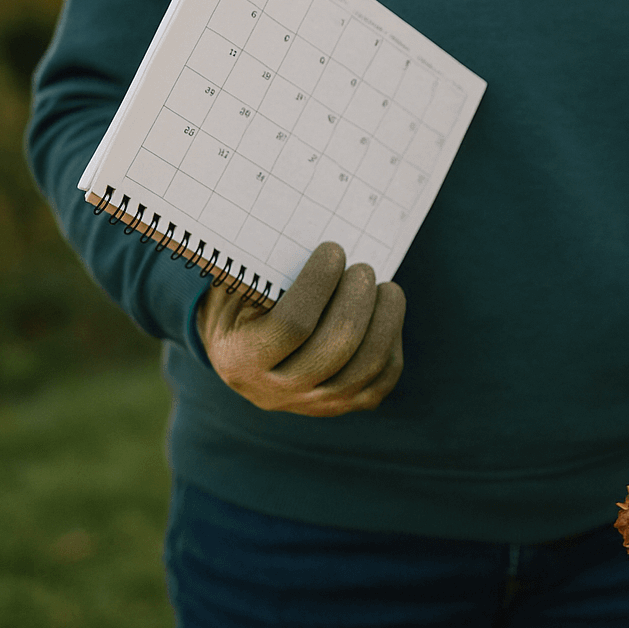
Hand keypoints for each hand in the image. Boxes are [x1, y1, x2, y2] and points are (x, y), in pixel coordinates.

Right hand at [196, 242, 405, 415]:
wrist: (246, 355)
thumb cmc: (244, 306)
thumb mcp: (236, 289)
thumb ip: (259, 269)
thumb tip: (296, 221)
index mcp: (242, 359)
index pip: (292, 325)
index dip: (319, 282)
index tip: (333, 250)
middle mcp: (276, 392)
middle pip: (336, 346)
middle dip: (357, 299)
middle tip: (363, 268)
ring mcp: (313, 405)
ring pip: (366, 365)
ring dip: (385, 318)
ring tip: (385, 288)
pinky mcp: (344, 406)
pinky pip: (383, 377)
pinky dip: (392, 340)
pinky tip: (386, 313)